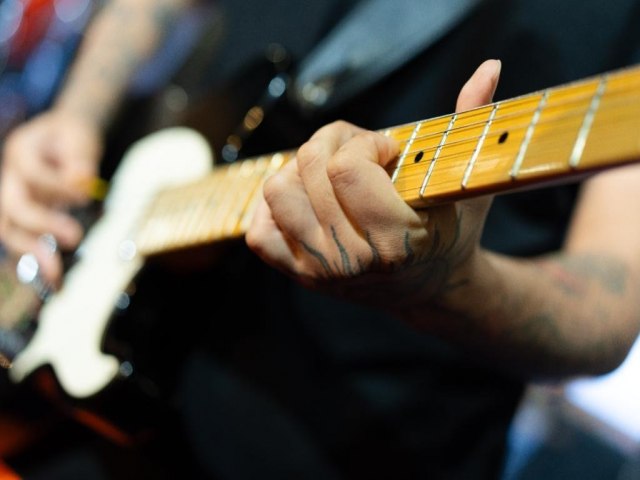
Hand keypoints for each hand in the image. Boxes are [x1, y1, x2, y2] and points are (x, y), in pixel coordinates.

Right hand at [0, 110, 102, 285]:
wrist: (61, 137)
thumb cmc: (70, 136)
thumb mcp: (79, 135)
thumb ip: (80, 156)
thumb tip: (82, 180)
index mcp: (21, 150)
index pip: (31, 172)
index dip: (56, 185)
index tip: (84, 194)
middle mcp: (10, 176)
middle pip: (12, 205)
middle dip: (41, 224)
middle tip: (75, 238)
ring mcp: (13, 197)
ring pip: (9, 228)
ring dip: (31, 251)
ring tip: (55, 274)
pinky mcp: (22, 216)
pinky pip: (21, 239)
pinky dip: (32, 259)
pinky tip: (50, 277)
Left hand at [246, 60, 501, 311]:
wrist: (432, 288)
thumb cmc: (451, 232)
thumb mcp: (465, 182)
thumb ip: (471, 124)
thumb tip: (488, 67)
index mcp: (398, 242)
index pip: (348, 168)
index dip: (366, 143)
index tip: (388, 149)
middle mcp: (352, 262)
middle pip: (310, 168)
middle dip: (335, 142)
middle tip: (360, 152)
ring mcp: (321, 271)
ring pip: (278, 192)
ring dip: (302, 169)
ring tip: (334, 173)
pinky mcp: (299, 275)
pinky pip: (259, 231)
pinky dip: (276, 206)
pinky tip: (309, 199)